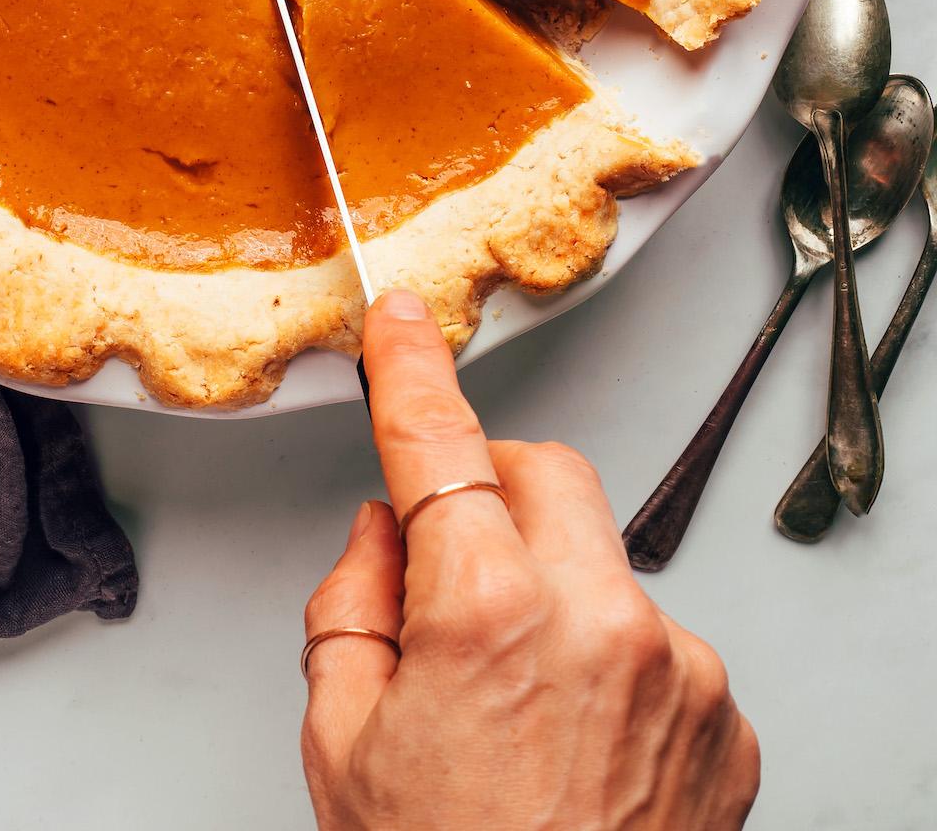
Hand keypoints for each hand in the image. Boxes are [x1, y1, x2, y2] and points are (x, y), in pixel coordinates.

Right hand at [302, 291, 758, 829]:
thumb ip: (351, 608)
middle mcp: (599, 621)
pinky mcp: (725, 720)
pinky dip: (614, 667)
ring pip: (603, 562)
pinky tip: (577, 750)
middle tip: (451, 556)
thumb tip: (388, 535)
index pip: (438, 442)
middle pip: (545, 472)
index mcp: (486, 614)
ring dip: (555, 594)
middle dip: (491, 489)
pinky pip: (659, 643)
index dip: (412, 366)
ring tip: (519, 710)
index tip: (402, 317)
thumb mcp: (342, 746)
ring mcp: (678, 669)